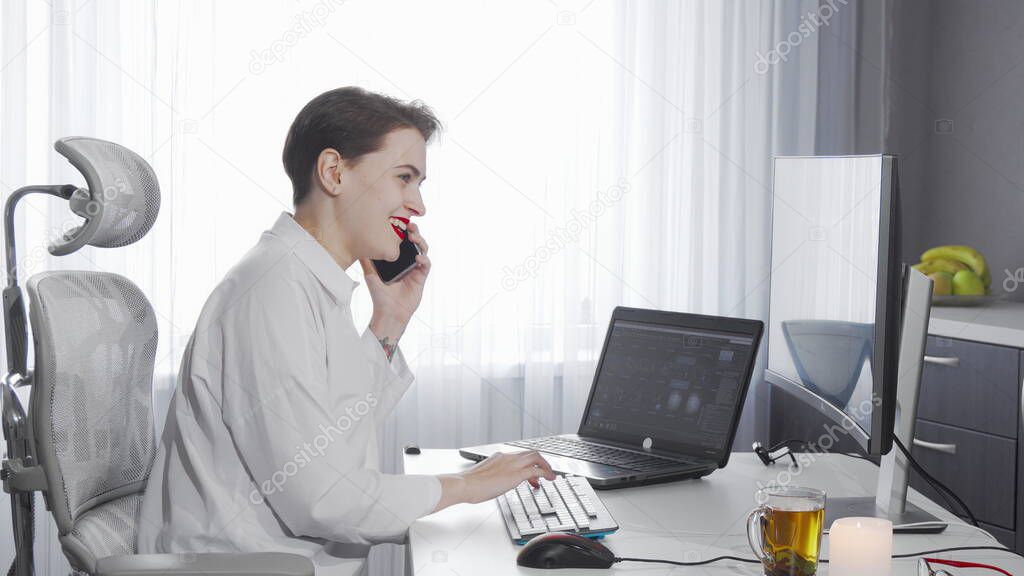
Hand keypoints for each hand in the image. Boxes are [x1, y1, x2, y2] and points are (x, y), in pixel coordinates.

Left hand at [360, 221, 430, 336]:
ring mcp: (415, 269)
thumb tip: (356, 244)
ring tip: (414, 237)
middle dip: (414, 232)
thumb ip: (366, 259)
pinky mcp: (421, 278)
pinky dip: (424, 259)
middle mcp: (407, 261)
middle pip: (414, 242)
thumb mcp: (369, 273)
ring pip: (423, 250)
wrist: (388, 313)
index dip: (403, 230)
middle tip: (410, 226)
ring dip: (421, 242)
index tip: (399, 221)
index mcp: (397, 258)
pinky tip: (418, 257)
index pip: (402, 240)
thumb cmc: (379, 294)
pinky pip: (426, 265)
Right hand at [433, 451, 555, 510]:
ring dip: (545, 466)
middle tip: (545, 472)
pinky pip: (536, 470)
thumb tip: (495, 484)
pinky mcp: (515, 474)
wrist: (464, 485)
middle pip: (530, 453)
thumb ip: (493, 477)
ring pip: (536, 457)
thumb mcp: (483, 477)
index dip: (528, 463)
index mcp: (499, 457)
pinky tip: (549, 479)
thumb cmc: (469, 484)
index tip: (532, 474)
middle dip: (541, 461)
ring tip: (550, 476)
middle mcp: (507, 457)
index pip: (519, 456)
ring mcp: (512, 464)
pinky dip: (545, 473)